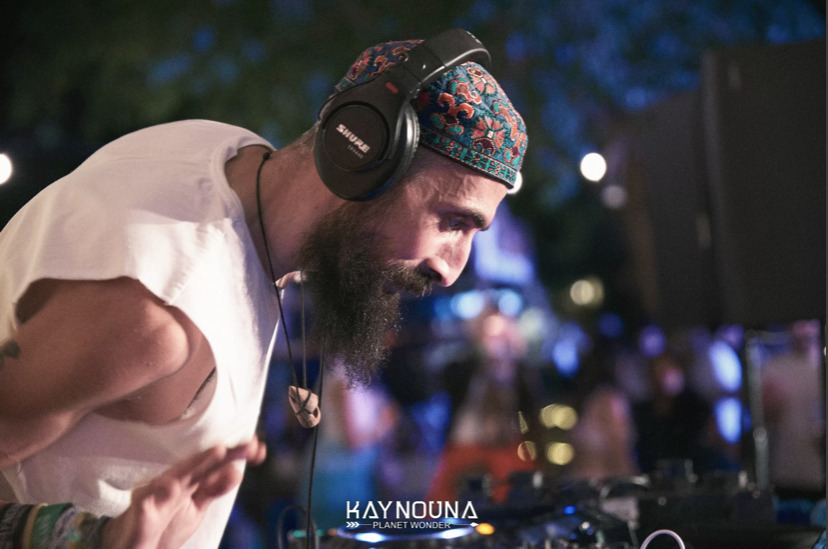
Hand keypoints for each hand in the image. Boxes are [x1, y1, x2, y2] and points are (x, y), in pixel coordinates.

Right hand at [101, 438, 265, 548]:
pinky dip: (156, 491)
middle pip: (200, 463)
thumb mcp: (196, 508)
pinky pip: (145, 500)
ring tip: (219, 452)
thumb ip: (214, 489)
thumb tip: (236, 472)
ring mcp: (155, 494)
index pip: (215, 463)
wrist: (134, 548)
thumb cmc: (164, 524)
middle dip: (224, 453)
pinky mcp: (139, 510)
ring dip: (196, 463)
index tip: (259, 448)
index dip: (236, 454)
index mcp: (189, 480)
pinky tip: (169, 484)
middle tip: (247, 445)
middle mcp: (174, 481)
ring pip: (177, 475)